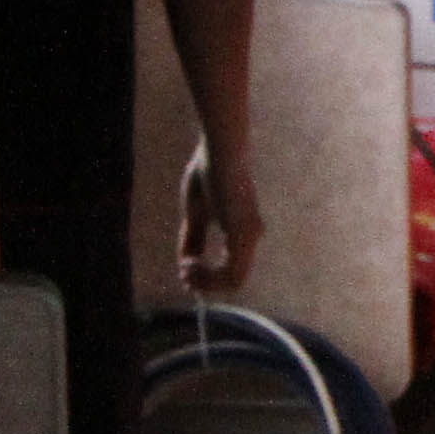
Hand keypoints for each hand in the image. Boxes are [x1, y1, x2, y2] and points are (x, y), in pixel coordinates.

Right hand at [180, 145, 262, 295]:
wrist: (218, 150)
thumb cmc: (207, 173)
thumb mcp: (196, 212)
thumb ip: (194, 238)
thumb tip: (187, 263)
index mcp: (244, 230)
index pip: (232, 270)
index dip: (208, 279)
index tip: (184, 272)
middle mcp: (252, 235)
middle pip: (233, 281)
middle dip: (205, 283)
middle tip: (182, 273)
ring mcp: (250, 235)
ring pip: (233, 282)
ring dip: (206, 282)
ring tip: (185, 267)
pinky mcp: (242, 233)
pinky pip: (231, 272)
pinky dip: (209, 275)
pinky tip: (190, 263)